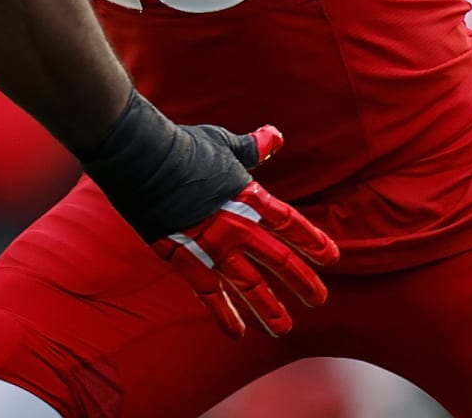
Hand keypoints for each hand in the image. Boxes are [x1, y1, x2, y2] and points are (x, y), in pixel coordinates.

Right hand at [79, 94, 338, 338]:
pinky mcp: (184, 259)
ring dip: (268, 309)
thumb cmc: (182, 146)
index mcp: (248, 196)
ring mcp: (211, 246)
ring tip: (284, 328)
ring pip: (249, 286)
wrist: (141, 158)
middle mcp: (236, 226)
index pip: (288, 223)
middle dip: (301, 281)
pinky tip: (237, 334)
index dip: (312, 241)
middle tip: (319, 299)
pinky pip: (209, 295)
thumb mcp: (223, 143)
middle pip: (278, 260)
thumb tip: (274, 136)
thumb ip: (251, 148)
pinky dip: (223, 315)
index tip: (331, 258)